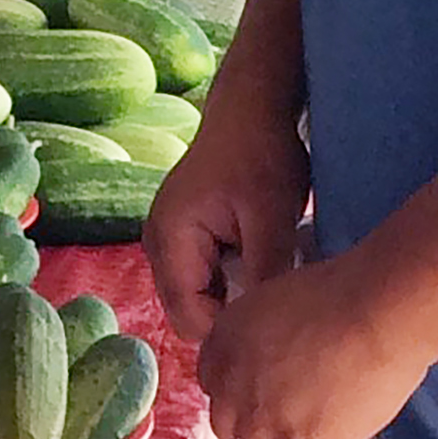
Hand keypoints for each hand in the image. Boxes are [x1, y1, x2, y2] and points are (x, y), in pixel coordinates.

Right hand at [144, 104, 307, 349]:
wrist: (253, 106)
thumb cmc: (262, 153)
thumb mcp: (272, 218)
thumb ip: (265, 276)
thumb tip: (268, 332)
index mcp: (169, 241)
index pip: (192, 321)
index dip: (232, 331)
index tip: (276, 325)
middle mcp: (158, 247)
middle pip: (191, 316)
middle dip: (232, 317)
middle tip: (279, 303)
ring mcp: (169, 243)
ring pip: (200, 300)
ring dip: (235, 298)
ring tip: (273, 278)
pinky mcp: (185, 239)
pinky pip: (206, 281)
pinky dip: (234, 281)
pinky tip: (263, 263)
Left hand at [196, 256, 422, 438]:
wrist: (379, 312)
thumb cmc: (345, 294)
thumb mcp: (280, 300)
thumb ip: (264, 337)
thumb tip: (280, 360)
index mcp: (225, 341)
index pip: (214, 384)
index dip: (239, 394)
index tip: (262, 396)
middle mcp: (233, 386)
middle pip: (228, 425)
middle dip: (253, 426)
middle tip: (286, 423)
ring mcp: (262, 422)